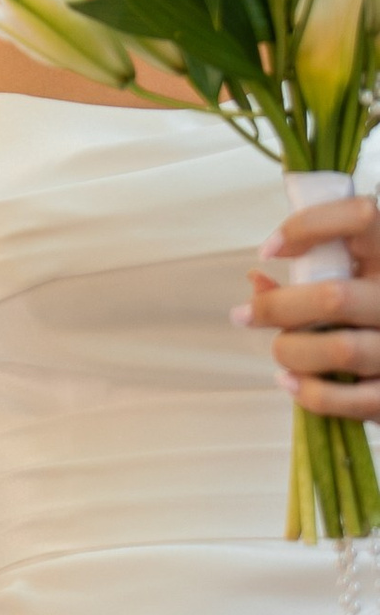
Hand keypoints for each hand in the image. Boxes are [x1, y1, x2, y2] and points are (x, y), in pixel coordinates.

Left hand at [240, 194, 379, 416]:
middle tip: (246, 315)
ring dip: (291, 351)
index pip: (361, 216)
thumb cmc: (368, 321)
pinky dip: (305, 391)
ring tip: (281, 351)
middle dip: (276, 308)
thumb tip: (256, 280)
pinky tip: (289, 381)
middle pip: (334, 297)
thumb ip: (308, 279)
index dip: (308, 226)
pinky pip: (340, 398)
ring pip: (338, 349)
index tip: (269, 249)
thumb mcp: (350, 285)